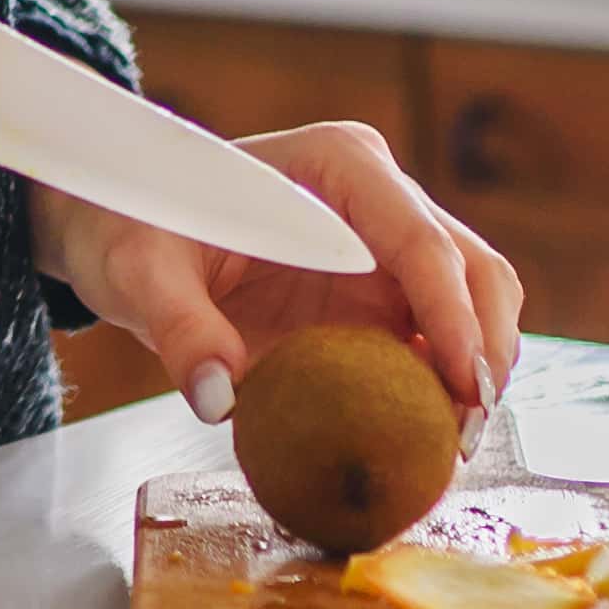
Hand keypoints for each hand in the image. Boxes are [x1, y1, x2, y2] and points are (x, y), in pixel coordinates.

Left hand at [35, 126, 524, 417]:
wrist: (121, 226)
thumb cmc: (133, 226)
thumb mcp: (138, 272)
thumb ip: (177, 327)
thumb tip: (220, 397)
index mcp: (339, 165)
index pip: (422, 241)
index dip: (455, 316)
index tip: (463, 386)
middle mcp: (380, 195)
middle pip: (473, 268)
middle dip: (487, 349)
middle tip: (468, 432)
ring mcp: (386, 244)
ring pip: (474, 302)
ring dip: (478, 371)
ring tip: (455, 444)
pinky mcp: (380, 292)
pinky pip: (437, 337)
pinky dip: (447, 383)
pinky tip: (429, 436)